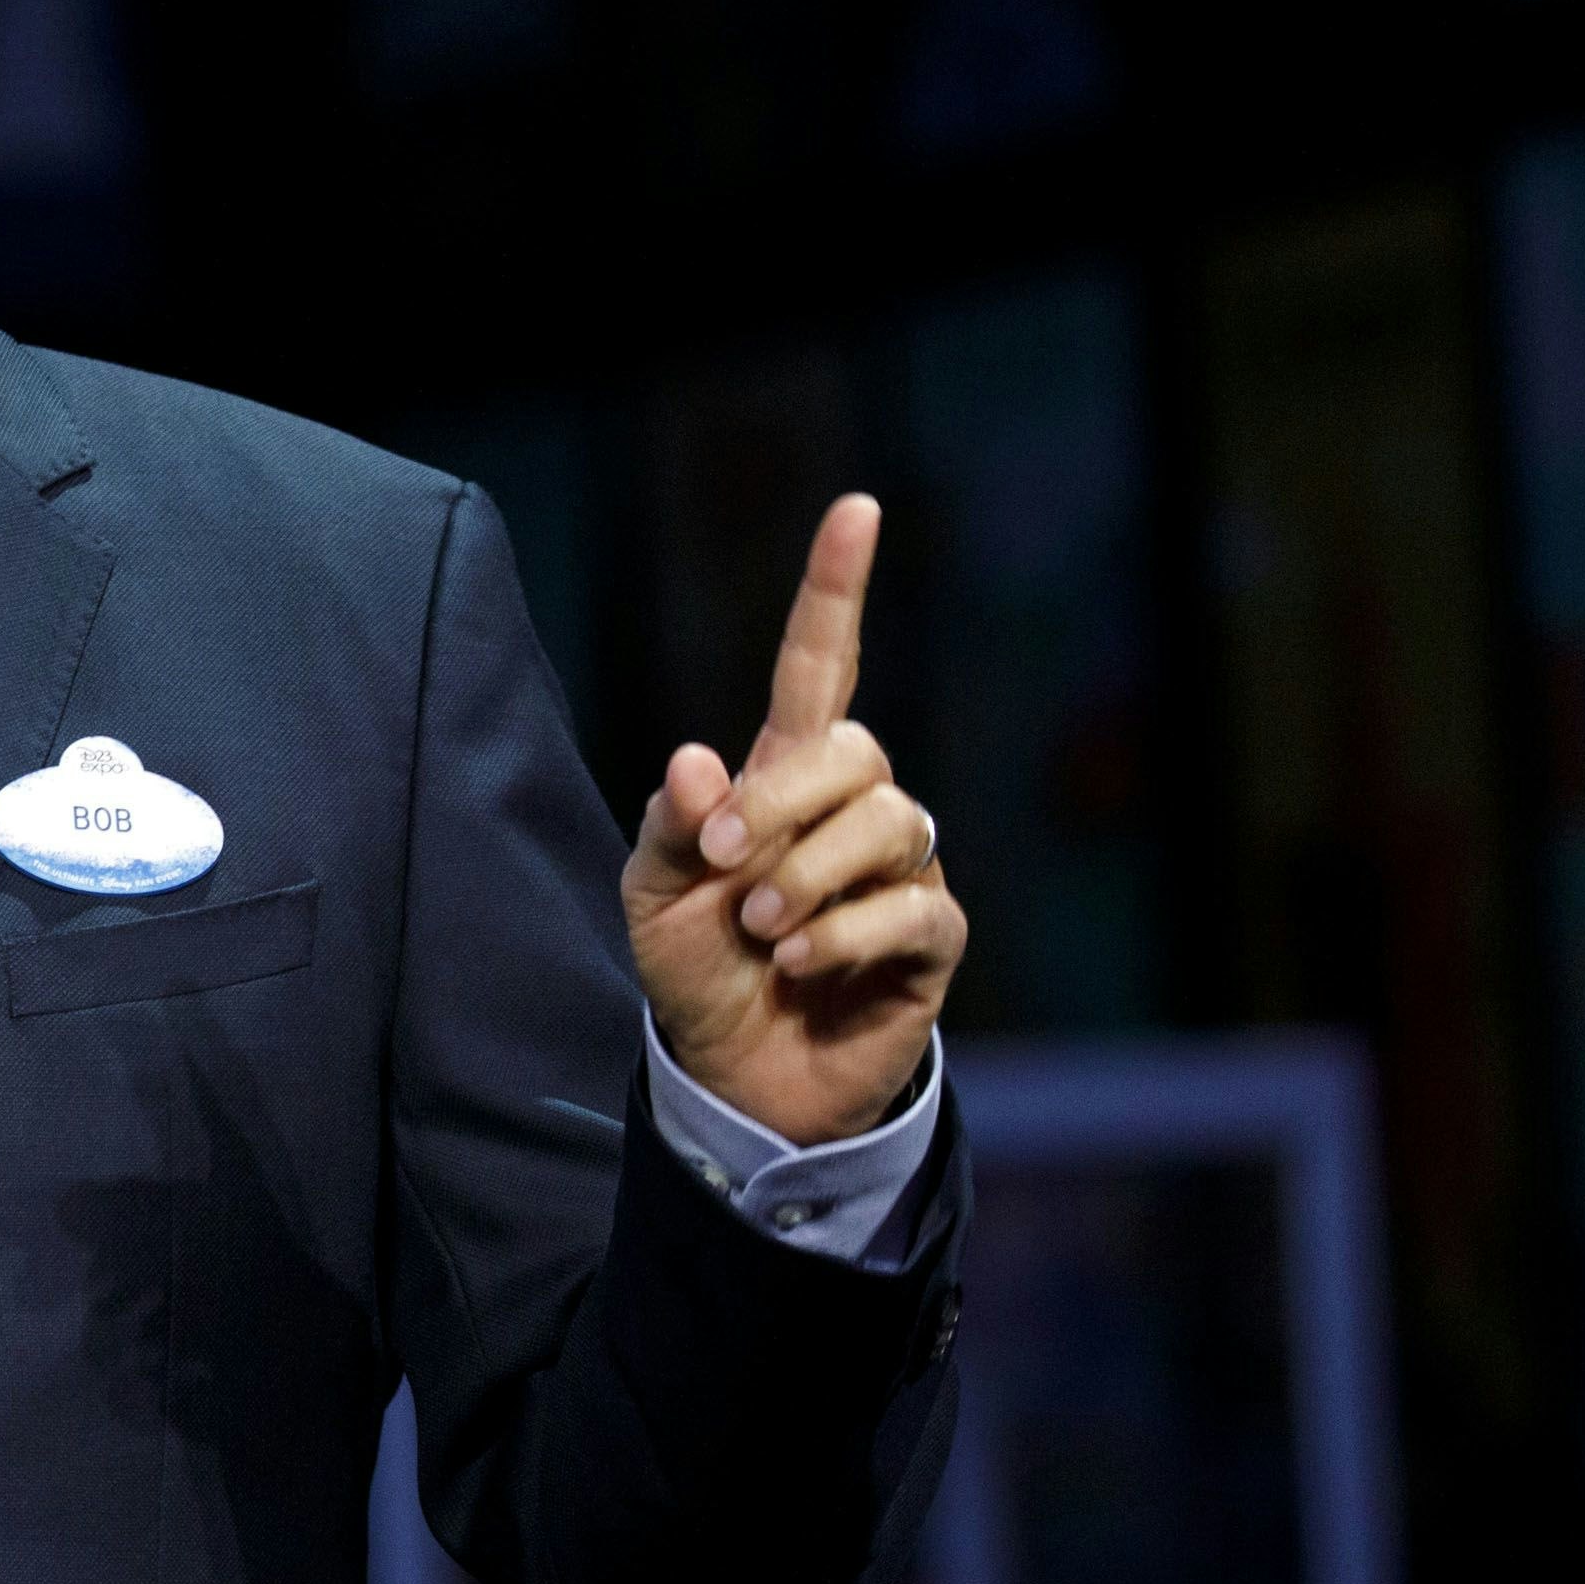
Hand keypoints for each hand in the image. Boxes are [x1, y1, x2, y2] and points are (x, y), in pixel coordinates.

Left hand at [620, 494, 965, 1143]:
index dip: (836, 589)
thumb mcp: (652, 898)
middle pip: (853, 751)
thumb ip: (671, 827)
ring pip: (889, 822)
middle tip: (726, 868)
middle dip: (781, 802)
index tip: (856, 509)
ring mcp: (899, 870)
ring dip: (810, 875)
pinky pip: (914, 905)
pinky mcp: (931, 938)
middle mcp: (852, 810)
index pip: (820, 664)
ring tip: (764, 928)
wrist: (736, 1074)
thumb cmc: (697, 969)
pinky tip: (802, 965)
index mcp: (781, 777)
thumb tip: (701, 757)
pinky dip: (847, 933)